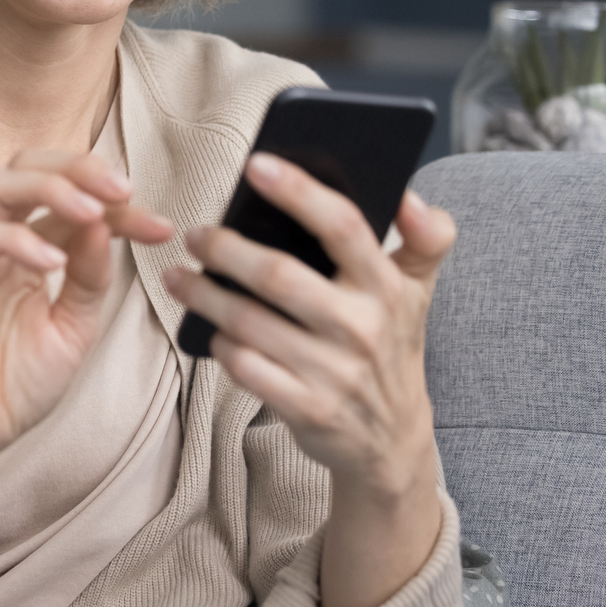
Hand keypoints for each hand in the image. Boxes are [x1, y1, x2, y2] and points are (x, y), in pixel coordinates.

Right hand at [0, 150, 173, 513]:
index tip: (162, 227)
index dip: (119, 206)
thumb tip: (104, 224)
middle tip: (122, 191)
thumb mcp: (75, 328)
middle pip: (26, 165)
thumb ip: (90, 279)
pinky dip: (17, 240)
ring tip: (89, 213)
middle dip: (79, 168)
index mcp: (31, 250)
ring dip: (48, 187)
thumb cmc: (16, 384)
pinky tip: (52, 264)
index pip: (74, 202)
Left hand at [162, 153, 457, 606]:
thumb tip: (410, 196)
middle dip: (227, 250)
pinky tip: (207, 329)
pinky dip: (221, 345)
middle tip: (195, 234)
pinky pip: (245, 367)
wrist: (391, 441)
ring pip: (250, 322)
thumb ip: (425, 239)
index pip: (344, 226)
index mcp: (389, 287)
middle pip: (280, 275)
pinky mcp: (306, 409)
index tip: (256, 165)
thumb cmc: (390, 347)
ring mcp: (334, 372)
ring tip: (180, 276)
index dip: (299, 192)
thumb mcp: (419, 293)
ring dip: (205, 296)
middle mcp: (363, 328)